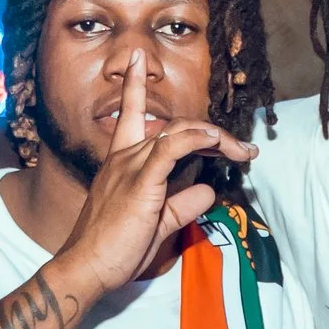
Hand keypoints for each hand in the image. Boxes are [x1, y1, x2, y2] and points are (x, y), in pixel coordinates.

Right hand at [49, 50, 254, 300]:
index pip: (131, 115)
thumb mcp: (157, 223)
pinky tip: (216, 140)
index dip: (134, 86)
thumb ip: (181, 204)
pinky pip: (172, 148)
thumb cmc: (114, 249)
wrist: (87, 268)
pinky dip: (196, 139)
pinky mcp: (140, 181)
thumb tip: (208, 191)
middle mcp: (124, 157)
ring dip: (216, 139)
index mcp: (121, 162)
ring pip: (179, 133)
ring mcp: (130, 166)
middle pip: (173, 126)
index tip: (138, 60)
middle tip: (241, 148)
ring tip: (242, 150)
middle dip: (210, 132)